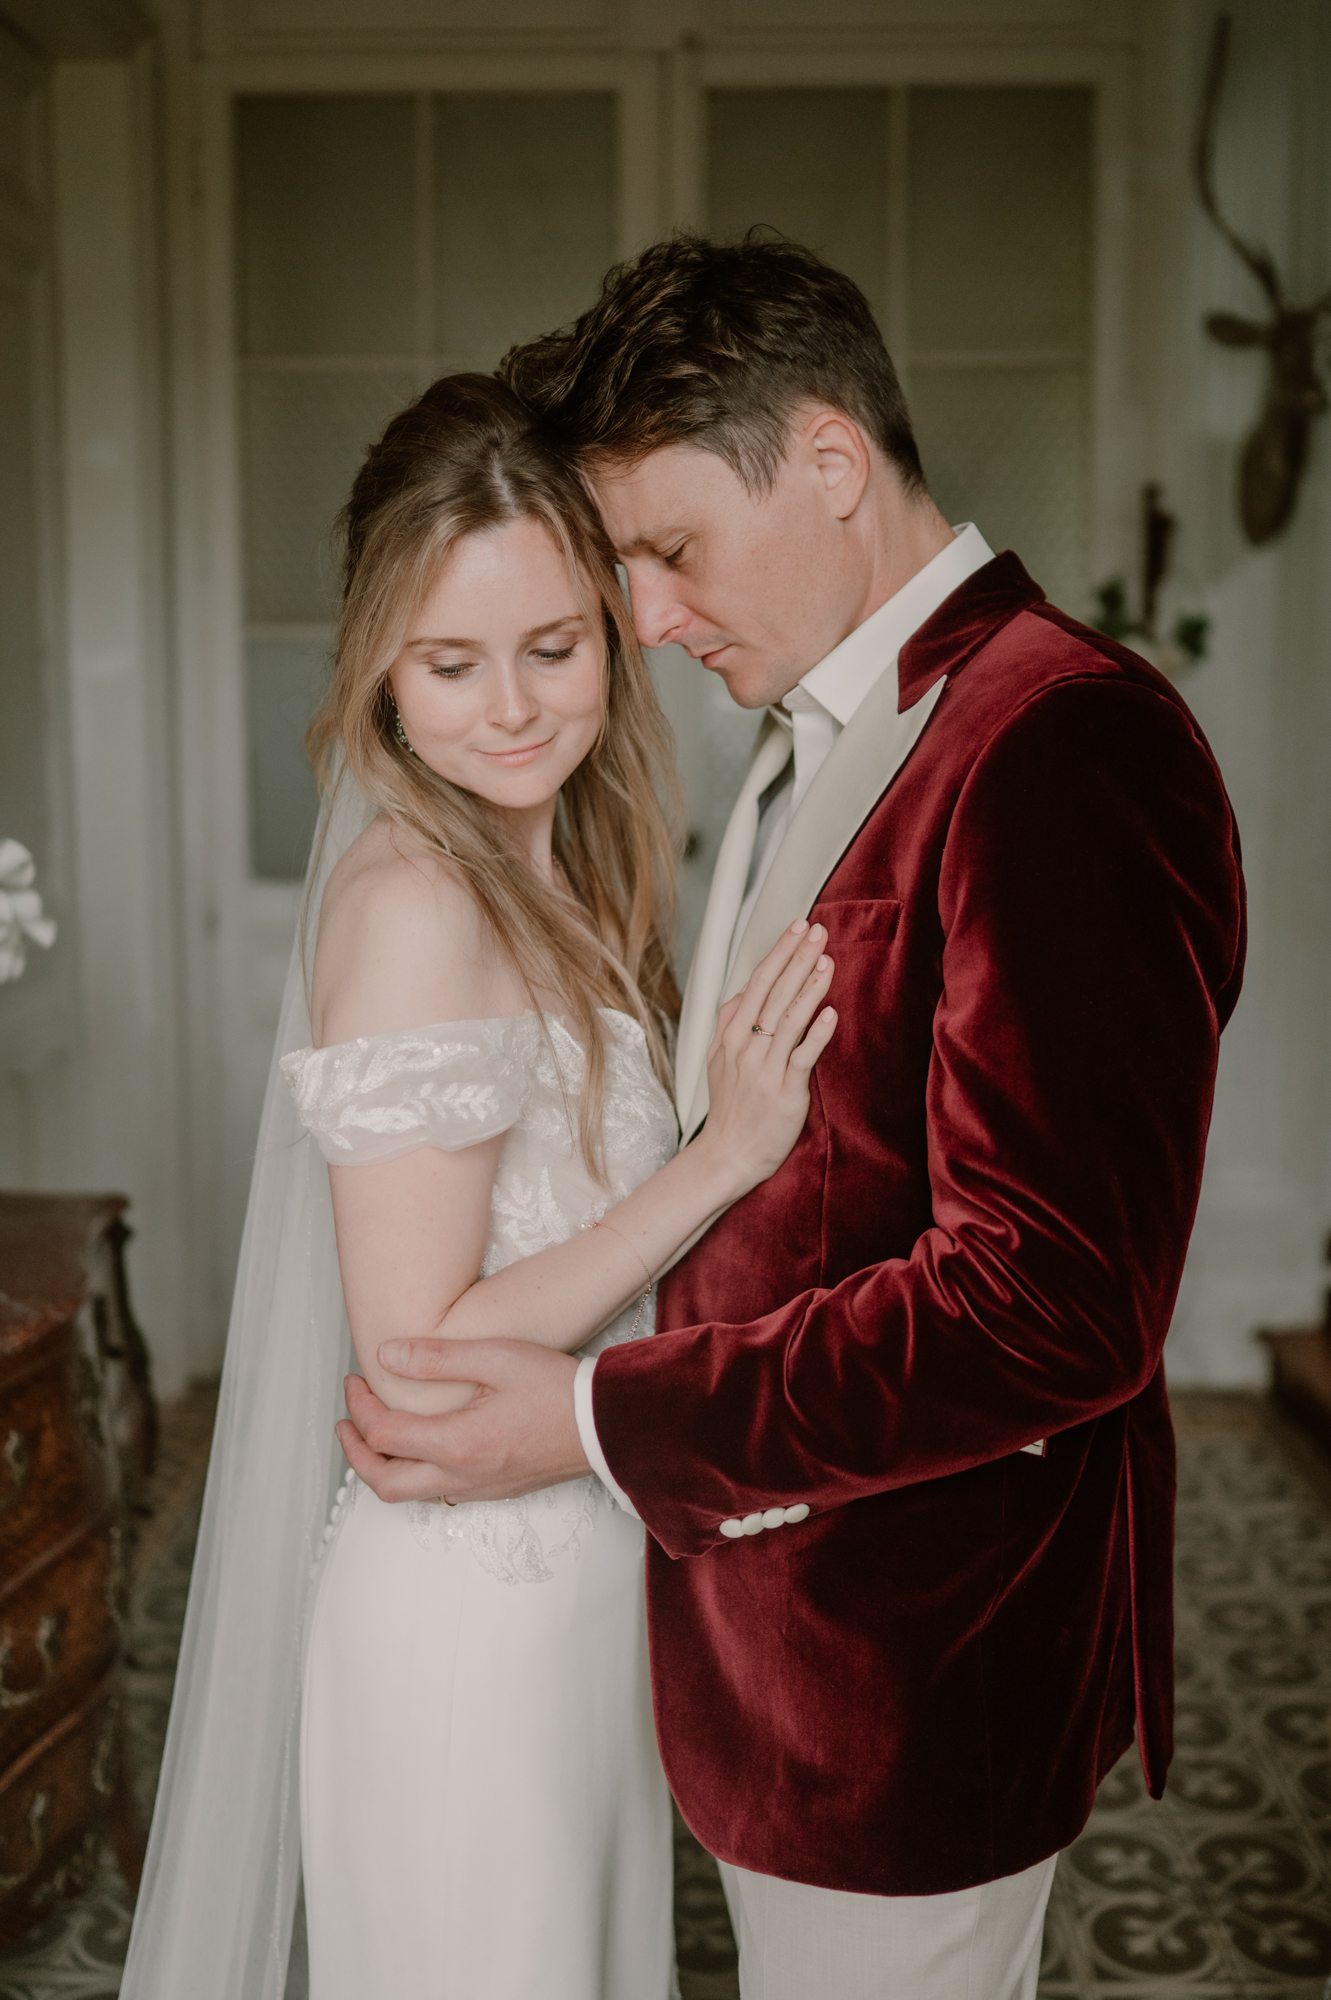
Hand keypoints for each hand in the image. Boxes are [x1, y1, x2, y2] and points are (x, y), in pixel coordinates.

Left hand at [336, 1340, 588, 1502]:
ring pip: (409, 1494)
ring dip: (381, 1466)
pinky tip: (420, 1445)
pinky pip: (437, 1492)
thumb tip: (387, 1355)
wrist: (607, 1425)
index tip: (356, 1381)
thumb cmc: (558, 1388)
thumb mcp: (498, 1356)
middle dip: (354, 1452)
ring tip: (375, 1433)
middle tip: (348, 1421)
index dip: (359, 1408)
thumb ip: (438, 1356)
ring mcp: (479, 1489)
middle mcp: (462, 1476)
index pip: (383, 1436)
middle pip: (384, 1483)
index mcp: (458, 1444)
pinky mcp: (494, 1489)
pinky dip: (413, 1472)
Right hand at [694, 919, 836, 1196]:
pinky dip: (817, 1033)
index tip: (797, 927)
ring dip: (809, 987)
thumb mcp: (718, 1059)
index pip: (757, 982)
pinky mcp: (785, 1091)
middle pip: (773, 993)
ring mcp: (765, 1069)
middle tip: (817, 931)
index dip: (779, 953)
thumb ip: (731, 1022)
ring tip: (826, 961)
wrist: (727, 1155)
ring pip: (789, 1019)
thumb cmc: (730, 1108)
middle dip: (797, 959)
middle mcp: (746, 1047)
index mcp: (731, 1036)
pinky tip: (831, 1012)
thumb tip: (747, 989)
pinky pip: (803, 1056)